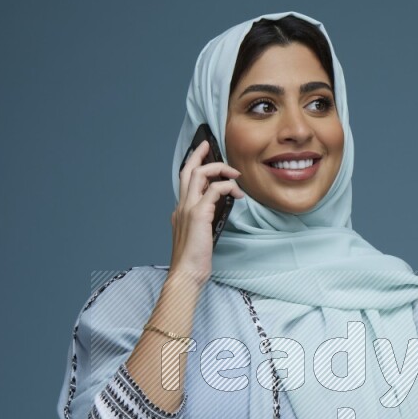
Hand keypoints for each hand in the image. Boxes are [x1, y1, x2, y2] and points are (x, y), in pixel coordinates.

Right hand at [169, 139, 244, 287]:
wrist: (186, 273)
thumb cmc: (194, 260)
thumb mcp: (200, 235)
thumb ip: (205, 220)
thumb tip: (218, 210)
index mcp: (180, 210)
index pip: (185, 181)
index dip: (193, 165)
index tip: (204, 155)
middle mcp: (182, 206)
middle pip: (188, 170)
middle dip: (199, 154)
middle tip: (210, 145)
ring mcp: (188, 209)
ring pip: (199, 174)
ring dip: (218, 168)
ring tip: (234, 174)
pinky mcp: (199, 214)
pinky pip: (215, 190)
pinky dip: (228, 186)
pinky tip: (237, 193)